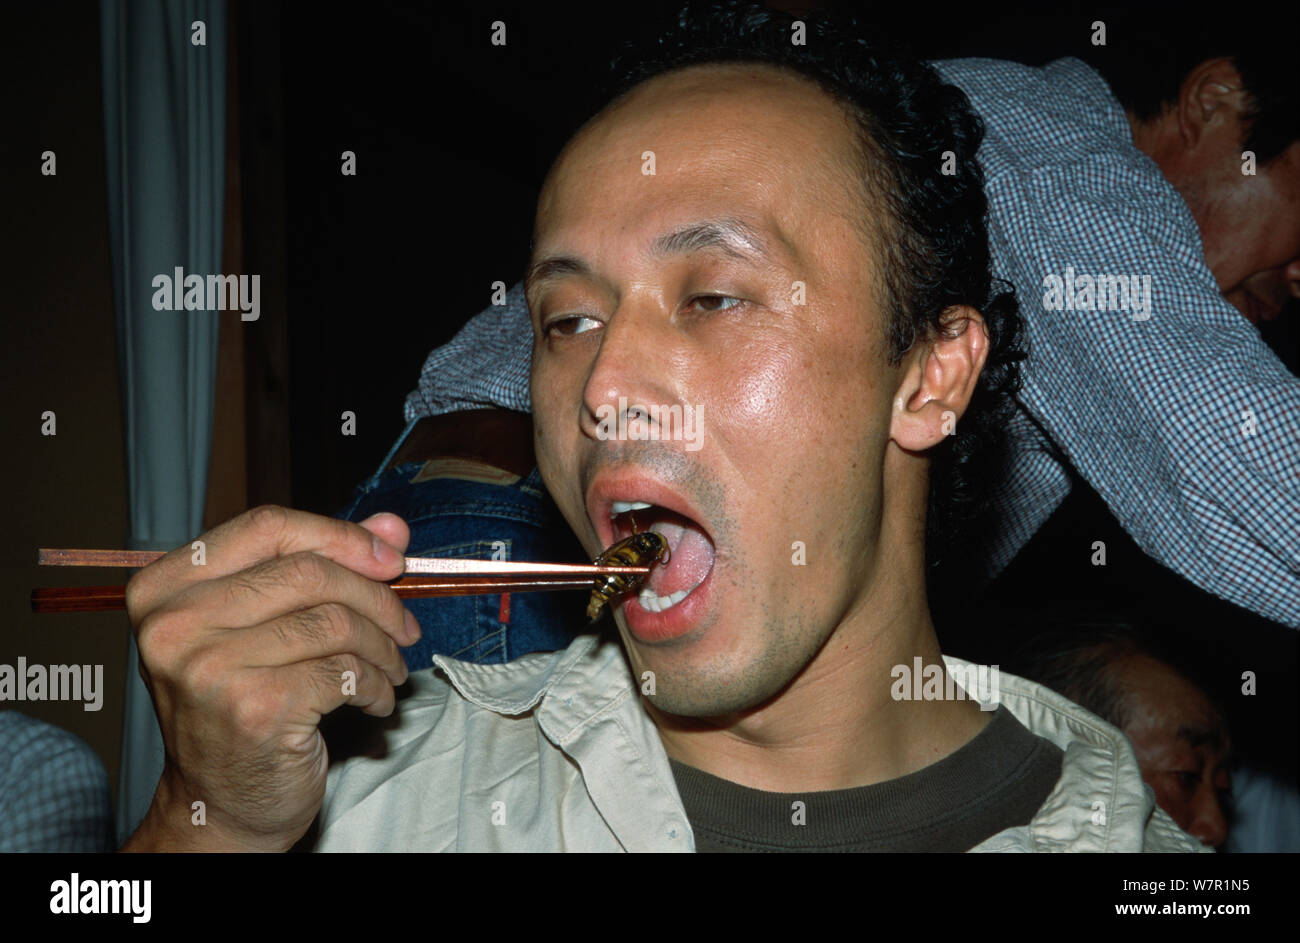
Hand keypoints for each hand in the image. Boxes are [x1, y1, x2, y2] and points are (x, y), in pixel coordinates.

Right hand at [119, 506, 419, 851]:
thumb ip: (327, 564)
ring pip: (334, 622)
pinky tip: (376, 699)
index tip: (389, 558)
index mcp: (166, 587)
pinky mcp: (255, 708)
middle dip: (376, 596)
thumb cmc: (244, 705)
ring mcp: (210, 668)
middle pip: (307, 572)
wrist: (220, 804)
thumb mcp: (268, 625)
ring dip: (382, 646)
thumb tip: (392, 528)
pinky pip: (345, 671)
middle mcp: (175, 624)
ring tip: (391, 667)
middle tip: (404, 625)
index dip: (340, 536)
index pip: (268, 528)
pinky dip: (376, 684)